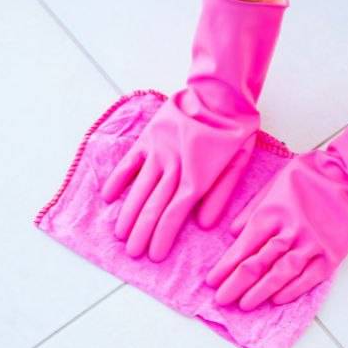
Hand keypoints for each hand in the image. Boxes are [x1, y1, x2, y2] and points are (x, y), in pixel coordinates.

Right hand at [101, 91, 256, 260]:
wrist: (219, 91)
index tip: (154, 256)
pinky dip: (118, 179)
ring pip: (139, 188)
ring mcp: (158, 151)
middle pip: (153, 206)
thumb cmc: (233, 130)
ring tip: (120, 234)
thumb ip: (221, 194)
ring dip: (128, 213)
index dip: (163, 237)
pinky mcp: (148, 138)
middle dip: (142, 233)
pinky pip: (129, 162)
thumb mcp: (238, 163)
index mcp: (198, 176)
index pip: (174, 214)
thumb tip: (204, 224)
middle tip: (132, 253)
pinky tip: (109, 197)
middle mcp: (174, 166)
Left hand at [205, 150, 347, 309]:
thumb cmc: (312, 173)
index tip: (212, 281)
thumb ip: (252, 209)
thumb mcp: (274, 182)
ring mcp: (311, 245)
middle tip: (221, 300)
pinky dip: (292, 290)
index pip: (242, 248)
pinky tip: (277, 300)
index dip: (225, 267)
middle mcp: (288, 232)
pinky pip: (309, 278)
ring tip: (244, 305)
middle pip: (256, 265)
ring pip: (280, 275)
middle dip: (235, 285)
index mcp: (271, 213)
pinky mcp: (331, 255)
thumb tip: (234, 233)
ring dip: (260, 292)